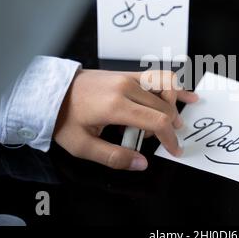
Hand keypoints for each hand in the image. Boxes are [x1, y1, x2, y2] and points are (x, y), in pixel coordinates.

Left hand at [53, 69, 197, 170]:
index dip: (170, 138)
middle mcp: (126, 87)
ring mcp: (128, 77)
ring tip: (175, 121)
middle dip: (170, 127)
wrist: (52, 91)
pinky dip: (173, 86)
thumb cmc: (65, 118)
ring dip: (175, 105)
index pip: (157, 121)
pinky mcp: (127, 74)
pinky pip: (157, 77)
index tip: (175, 150)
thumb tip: (142, 163)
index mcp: (116, 106)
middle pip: (164, 107)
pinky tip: (186, 94)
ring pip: (166, 87)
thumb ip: (114, 157)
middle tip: (160, 142)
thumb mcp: (82, 146)